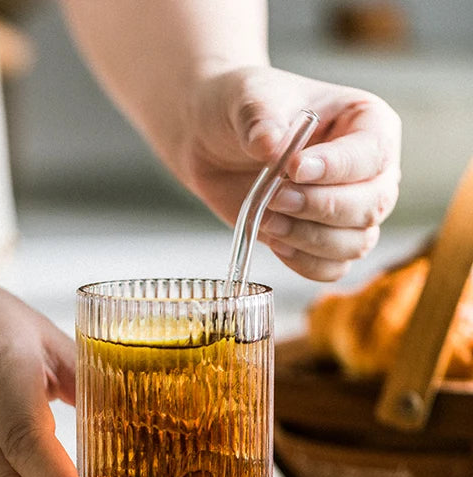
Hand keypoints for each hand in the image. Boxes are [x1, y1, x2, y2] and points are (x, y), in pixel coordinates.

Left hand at [178, 66, 401, 280]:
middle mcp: (370, 170)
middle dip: (320, 208)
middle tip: (275, 197)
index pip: (372, 154)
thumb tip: (272, 147)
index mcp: (368, 121)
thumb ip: (262, 121)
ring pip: (355, 243)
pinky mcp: (322, 239)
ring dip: (308, 239)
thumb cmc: (242, 110)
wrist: (212, 141)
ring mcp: (350, 209)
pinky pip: (331, 268)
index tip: (293, 168)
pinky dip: (304, 263)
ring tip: (267, 218)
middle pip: (371, 206)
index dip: (335, 168)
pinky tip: (275, 241)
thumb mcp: (249, 100)